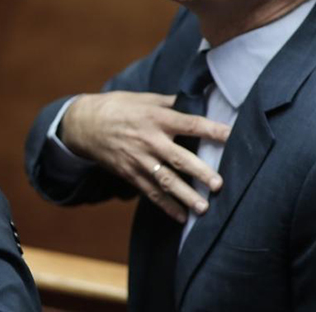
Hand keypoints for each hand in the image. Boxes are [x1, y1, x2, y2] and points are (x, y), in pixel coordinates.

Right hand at [61, 91, 230, 221]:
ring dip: (185, 195)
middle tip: (219, 184)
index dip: (211, 130)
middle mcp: (149, 140)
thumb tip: (198, 100)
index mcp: (156, 117)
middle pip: (178, 158)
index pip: (190, 124)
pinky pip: (150, 192)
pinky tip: (181, 217)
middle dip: (199, 172)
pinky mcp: (130, 174)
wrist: (84, 125)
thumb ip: (170, 103)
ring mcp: (138, 160)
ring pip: (165, 181)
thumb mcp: (144, 99)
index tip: (231, 136)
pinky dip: (166, 206)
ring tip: (204, 208)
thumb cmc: (118, 107)